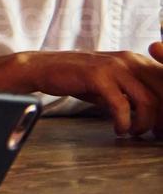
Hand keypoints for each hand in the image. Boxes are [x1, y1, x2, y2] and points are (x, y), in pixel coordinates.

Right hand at [19, 47, 162, 137]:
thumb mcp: (111, 82)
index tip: (162, 126)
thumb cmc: (79, 78)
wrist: (42, 68)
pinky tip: (119, 129)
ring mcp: (114, 66)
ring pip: (147, 101)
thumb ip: (133, 93)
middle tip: (156, 133)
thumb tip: (155, 116)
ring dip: (144, 123)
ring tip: (134, 132)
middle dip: (162, 118)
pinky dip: (124, 123)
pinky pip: (121, 106)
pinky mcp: (97, 76)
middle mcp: (129, 59)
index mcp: (136, 60)